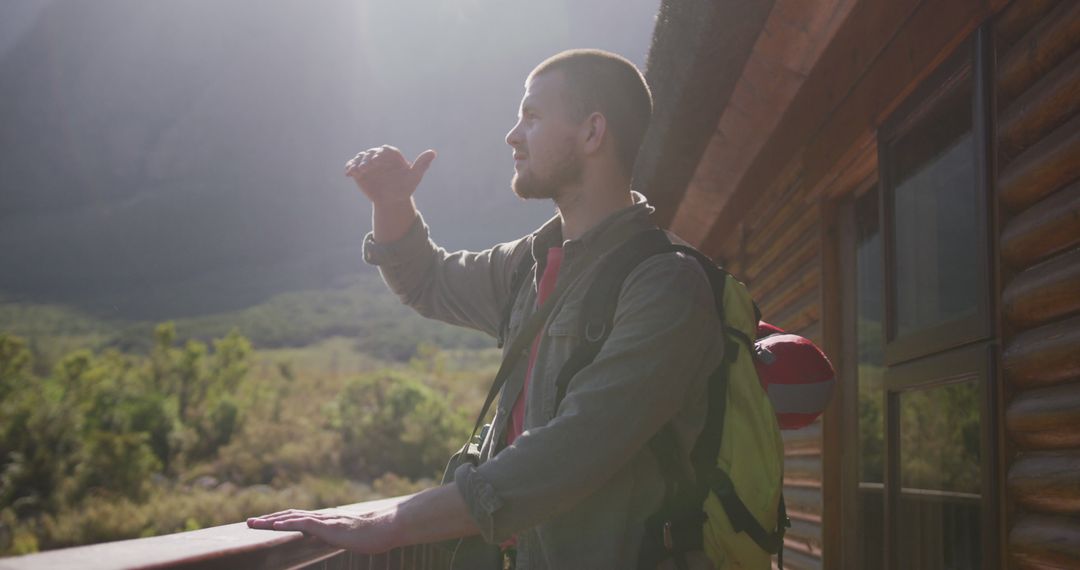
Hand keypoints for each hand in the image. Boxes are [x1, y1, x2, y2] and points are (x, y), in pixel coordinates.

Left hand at [246, 508, 397, 552]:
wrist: (384, 529)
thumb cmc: (370, 535)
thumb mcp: (347, 537)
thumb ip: (335, 536)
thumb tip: (327, 539)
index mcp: (324, 521)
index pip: (297, 519)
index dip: (279, 520)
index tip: (264, 523)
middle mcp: (321, 517)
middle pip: (289, 516)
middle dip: (267, 519)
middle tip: (248, 522)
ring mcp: (324, 521)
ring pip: (292, 518)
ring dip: (270, 520)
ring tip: (253, 523)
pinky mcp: (328, 526)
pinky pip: (304, 523)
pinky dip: (288, 523)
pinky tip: (275, 525)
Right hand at [345, 145, 435, 205]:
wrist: (391, 201)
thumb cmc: (404, 188)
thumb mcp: (414, 178)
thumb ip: (422, 165)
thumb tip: (433, 152)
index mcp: (393, 155)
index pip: (387, 150)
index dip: (382, 154)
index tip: (378, 161)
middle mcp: (379, 156)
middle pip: (372, 153)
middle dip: (368, 159)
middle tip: (367, 168)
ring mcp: (368, 162)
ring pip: (361, 158)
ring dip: (358, 163)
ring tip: (357, 172)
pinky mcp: (359, 169)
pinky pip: (353, 166)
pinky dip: (350, 168)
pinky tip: (348, 174)